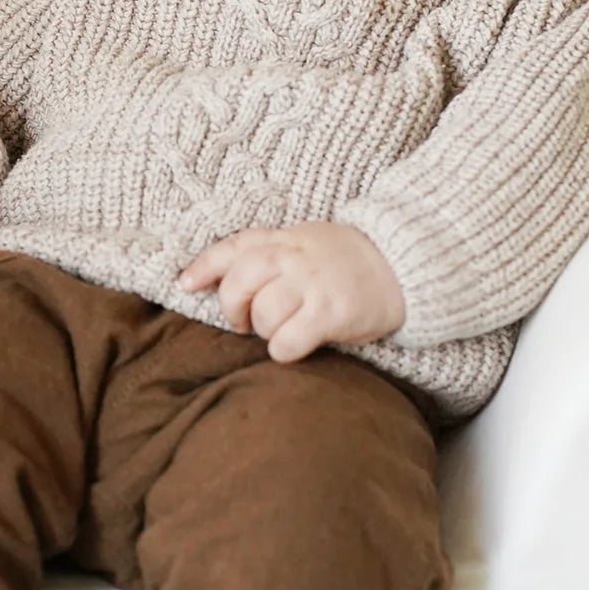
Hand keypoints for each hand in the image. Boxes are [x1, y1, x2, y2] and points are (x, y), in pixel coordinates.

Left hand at [177, 221, 404, 362]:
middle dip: (233, 308)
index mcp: (285, 239)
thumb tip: (215, 278)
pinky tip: (299, 345)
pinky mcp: (331, 313)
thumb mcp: (306, 242)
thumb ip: (268, 253)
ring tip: (285, 329)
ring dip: (266, 331)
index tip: (185, 284)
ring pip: (262, 315)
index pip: (234, 247)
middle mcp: (294, 257)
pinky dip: (285, 350)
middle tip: (245, 321)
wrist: (403, 266)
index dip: (204, 267)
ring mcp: (313, 284)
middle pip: (239, 283)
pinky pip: (287, 341)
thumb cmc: (348, 262)